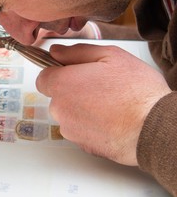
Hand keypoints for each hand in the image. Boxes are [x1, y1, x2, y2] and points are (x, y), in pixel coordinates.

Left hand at [36, 44, 171, 165]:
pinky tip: (110, 119)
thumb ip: (77, 52)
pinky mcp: (81, 145)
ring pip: (69, 114)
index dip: (58, 73)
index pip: (43, 77)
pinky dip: (90, 124)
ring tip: (108, 104)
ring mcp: (69, 129)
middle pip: (57, 96)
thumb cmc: (136, 92)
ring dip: (82, 108)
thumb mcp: (110, 56)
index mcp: (62, 84)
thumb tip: (56, 52)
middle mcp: (60, 109)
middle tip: (99, 86)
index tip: (73, 72)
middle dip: (72, 90)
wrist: (152, 129)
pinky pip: (80, 129)